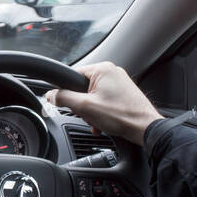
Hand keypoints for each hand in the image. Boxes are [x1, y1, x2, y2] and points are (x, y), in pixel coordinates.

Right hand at [46, 61, 161, 145]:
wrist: (145, 128)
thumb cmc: (121, 115)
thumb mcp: (85, 107)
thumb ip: (64, 98)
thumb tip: (51, 95)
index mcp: (102, 69)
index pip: (72, 76)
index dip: (67, 92)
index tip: (68, 104)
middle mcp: (112, 72)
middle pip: (83, 87)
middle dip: (82, 105)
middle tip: (88, 115)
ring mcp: (119, 82)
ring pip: (93, 95)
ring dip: (91, 111)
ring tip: (98, 121)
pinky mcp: (124, 92)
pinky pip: (104, 100)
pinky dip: (101, 111)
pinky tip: (104, 122)